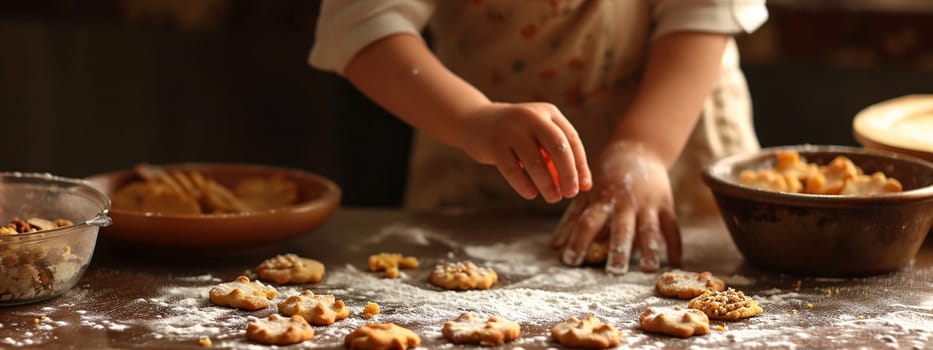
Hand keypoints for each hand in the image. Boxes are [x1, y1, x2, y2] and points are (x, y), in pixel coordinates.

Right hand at [456, 102, 591, 202]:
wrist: (476, 122)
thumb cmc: (517, 135)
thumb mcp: (539, 137)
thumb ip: (560, 157)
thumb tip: (585, 186)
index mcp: (548, 112)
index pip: (572, 139)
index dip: (580, 164)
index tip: (584, 186)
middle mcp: (531, 116)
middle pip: (558, 148)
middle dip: (568, 174)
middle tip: (570, 193)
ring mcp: (511, 129)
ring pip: (535, 162)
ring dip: (547, 184)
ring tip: (553, 198)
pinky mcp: (494, 144)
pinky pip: (513, 170)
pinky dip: (524, 185)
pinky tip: (531, 194)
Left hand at [549, 141, 681, 272]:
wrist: (638, 148)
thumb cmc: (606, 175)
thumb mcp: (587, 192)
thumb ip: (572, 219)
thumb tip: (553, 247)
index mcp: (603, 199)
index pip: (588, 222)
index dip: (578, 241)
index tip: (570, 261)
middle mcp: (625, 202)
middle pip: (621, 228)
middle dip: (618, 250)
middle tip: (614, 272)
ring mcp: (648, 203)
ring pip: (649, 229)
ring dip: (649, 250)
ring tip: (647, 270)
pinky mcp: (666, 204)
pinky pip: (672, 226)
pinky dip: (675, 244)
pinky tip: (675, 262)